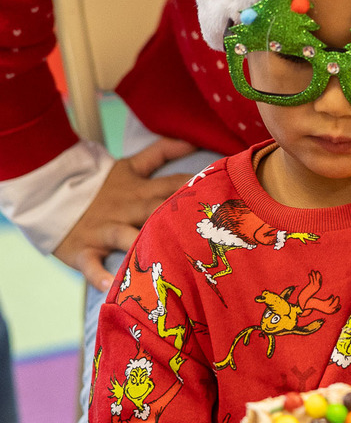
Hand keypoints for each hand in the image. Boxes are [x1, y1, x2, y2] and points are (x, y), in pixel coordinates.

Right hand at [54, 138, 195, 290]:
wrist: (51, 196)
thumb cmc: (100, 187)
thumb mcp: (130, 165)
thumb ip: (161, 152)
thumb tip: (192, 138)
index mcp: (140, 190)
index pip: (174, 184)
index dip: (199, 185)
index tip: (227, 192)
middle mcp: (126, 209)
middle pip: (155, 210)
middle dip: (178, 217)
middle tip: (206, 229)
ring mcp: (105, 229)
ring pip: (125, 235)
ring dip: (142, 244)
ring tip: (162, 257)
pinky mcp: (85, 248)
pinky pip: (91, 263)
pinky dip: (99, 274)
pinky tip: (111, 284)